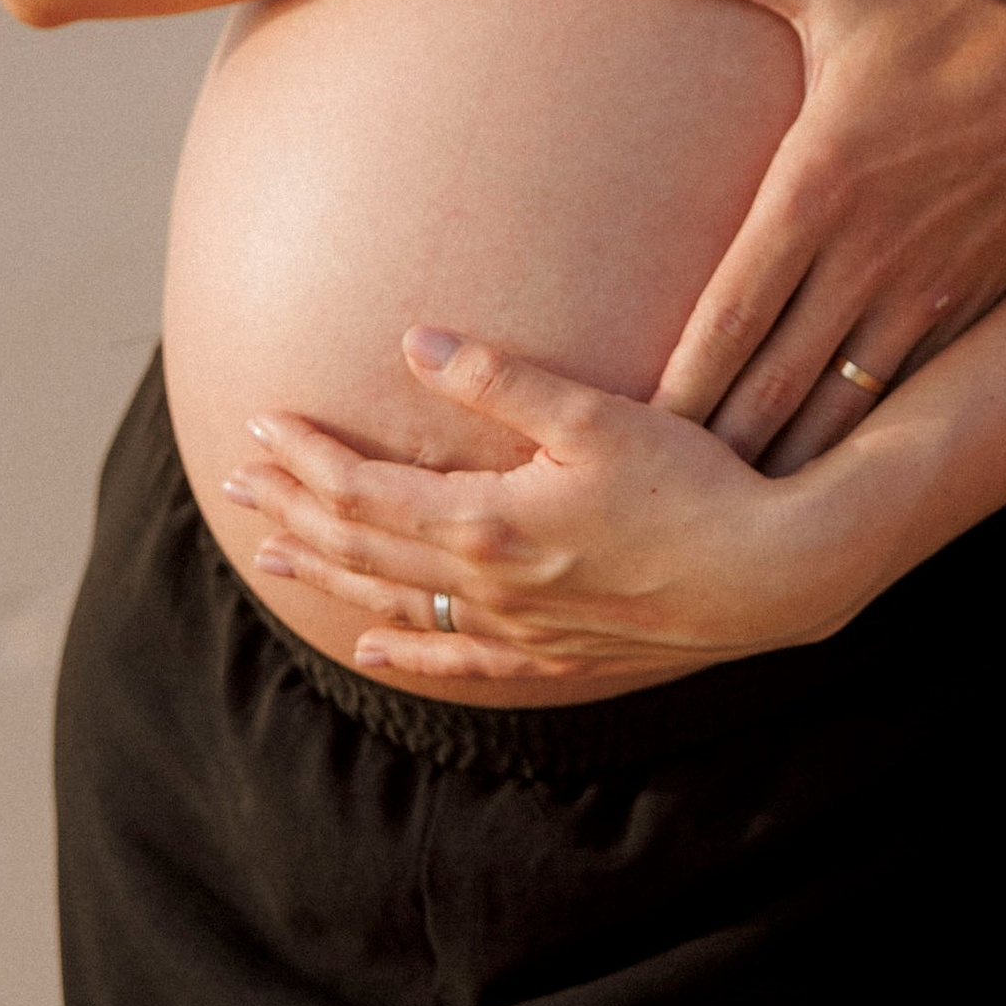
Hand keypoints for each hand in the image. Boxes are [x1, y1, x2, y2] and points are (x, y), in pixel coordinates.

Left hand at [222, 330, 869, 690]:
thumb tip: (414, 341)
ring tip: (267, 554)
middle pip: (360, 548)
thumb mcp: (598, 415)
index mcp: (488, 523)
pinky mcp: (552, 652)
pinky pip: (454, 664)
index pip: (364, 491)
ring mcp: (516, 628)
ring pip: (392, 605)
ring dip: (324, 575)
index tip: (260, 423)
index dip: (305, 457)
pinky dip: (401, 655)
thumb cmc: (695, 482)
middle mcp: (486, 586)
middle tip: (234, 476)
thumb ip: (502, 380)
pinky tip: (366, 647)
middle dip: (292, 509)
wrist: (771, 572)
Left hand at [613, 0, 1005, 460]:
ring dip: (775, 465)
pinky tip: (811, 479)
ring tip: (712, 515)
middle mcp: (864, 257)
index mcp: (817, 186)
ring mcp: (922, 293)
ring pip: (833, 409)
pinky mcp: (966, 308)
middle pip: (768, 385)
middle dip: (704, 452)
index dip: (670, 386)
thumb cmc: (962, 23)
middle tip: (636, 505)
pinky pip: (895, 393)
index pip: (725, 314)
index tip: (615, 435)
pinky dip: (848, 441)